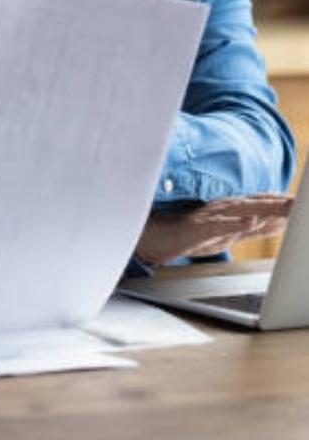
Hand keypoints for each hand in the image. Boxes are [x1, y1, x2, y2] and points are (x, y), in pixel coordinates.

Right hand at [135, 194, 291, 264]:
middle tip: (301, 203)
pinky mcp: (192, 229)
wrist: (145, 238)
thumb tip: (270, 223)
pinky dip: (232, 224)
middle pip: (256, 206)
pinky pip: (215, 226)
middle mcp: (219, 211)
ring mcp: (206, 219)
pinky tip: (248, 223)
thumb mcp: (217, 234)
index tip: (299, 201)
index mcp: (226, 213)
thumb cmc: (179, 233)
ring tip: (288, 209)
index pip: (259, 205)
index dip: (280, 203)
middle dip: (281, 205)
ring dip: (265, 210)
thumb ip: (242, 227)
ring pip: (240, 212)